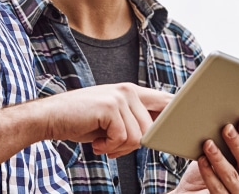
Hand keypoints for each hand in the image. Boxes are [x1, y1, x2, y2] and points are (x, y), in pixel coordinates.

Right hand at [41, 83, 172, 157]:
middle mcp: (128, 91)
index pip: (165, 100)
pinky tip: (96, 143)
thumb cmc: (80, 121)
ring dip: (119, 148)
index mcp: (132, 92)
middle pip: (152, 129)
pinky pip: (123, 138)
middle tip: (112, 147)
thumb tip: (155, 134)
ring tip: (102, 143)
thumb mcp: (111, 118)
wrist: (50, 118)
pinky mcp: (111, 107)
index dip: (177, 113)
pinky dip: (109, 147)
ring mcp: (120, 97)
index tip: (188, 120)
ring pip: (138, 136)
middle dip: (133, 146)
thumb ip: (133, 120)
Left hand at [172, 118, 238, 192]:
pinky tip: (201, 160)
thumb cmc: (212, 170)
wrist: (193, 193)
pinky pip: (217, 188)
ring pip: (231, 176)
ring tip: (208, 143)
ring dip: (219, 158)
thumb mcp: (227, 155)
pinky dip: (209, 173)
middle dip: (237, 145)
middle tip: (226, 128)